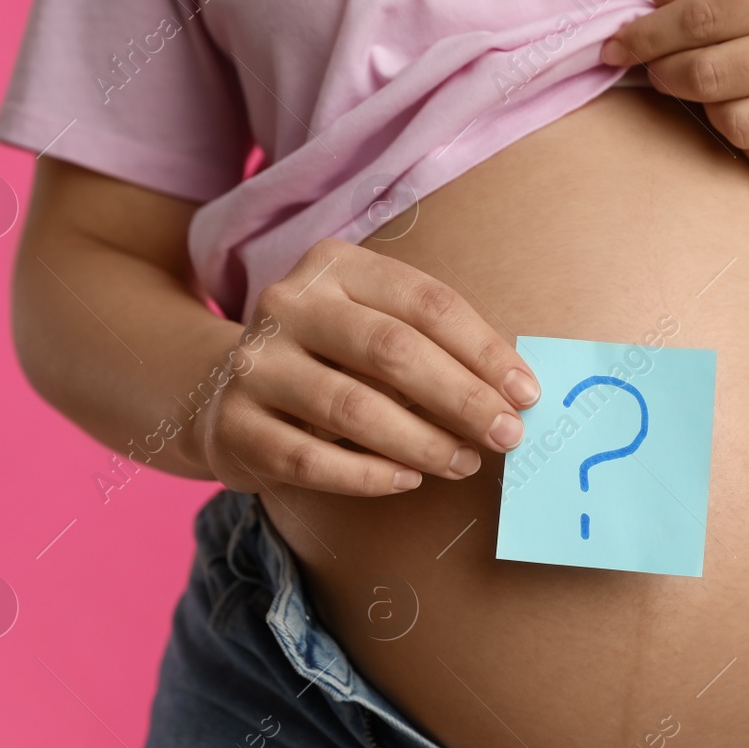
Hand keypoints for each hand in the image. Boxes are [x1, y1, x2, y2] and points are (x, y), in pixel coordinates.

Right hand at [197, 238, 539, 496]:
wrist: (221, 393)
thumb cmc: (329, 362)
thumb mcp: (375, 333)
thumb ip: (433, 350)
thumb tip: (513, 393)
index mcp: (335, 266)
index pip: (426, 303)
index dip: (483, 349)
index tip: (527, 393)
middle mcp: (289, 304)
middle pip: (392, 350)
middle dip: (462, 398)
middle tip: (508, 435)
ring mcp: (254, 362)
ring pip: (352, 407)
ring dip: (423, 442)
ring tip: (465, 463)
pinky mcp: (234, 423)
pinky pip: (311, 458)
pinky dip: (367, 474)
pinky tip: (408, 480)